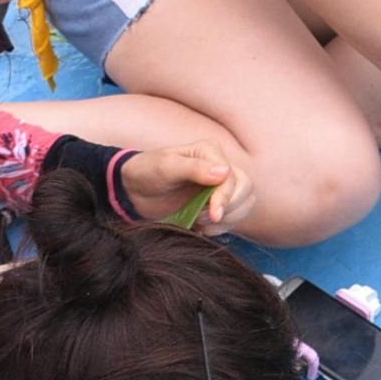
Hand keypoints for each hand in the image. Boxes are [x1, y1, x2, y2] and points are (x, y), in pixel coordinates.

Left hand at [120, 142, 248, 230]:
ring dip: (229, 219)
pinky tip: (203, 227)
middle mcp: (221, 166)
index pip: (233, 177)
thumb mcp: (165, 167)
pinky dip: (223, 227)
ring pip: (246, 203)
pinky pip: (236, 216)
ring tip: (203, 223)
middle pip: (246, 189)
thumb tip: (224, 172)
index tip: (213, 214)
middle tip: (204, 218)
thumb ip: (193, 169)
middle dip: (230, 208)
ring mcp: (221, 186)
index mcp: (210, 152)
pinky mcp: (218, 203)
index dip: (226, 197)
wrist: (134, 191)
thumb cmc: (147, 172)